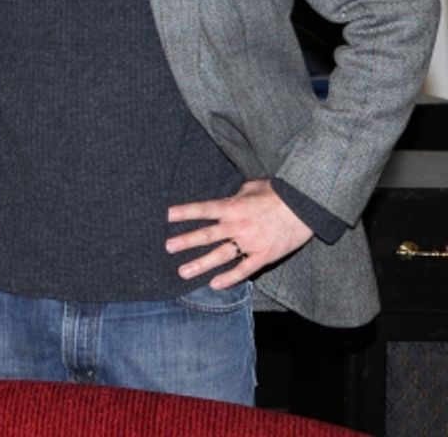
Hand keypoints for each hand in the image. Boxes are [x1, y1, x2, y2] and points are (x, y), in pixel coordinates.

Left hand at [166, 178, 313, 288]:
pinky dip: (229, 278)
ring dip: (201, 264)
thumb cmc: (280, 193)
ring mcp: (251, 243)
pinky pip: (244, 270)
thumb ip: (236, 193)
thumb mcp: (253, 186)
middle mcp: (238, 226)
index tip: (165, 215)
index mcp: (234, 207)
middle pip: (207, 235)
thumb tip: (228, 196)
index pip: (203, 209)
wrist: (306, 207)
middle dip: (185, 241)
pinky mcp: (264, 256)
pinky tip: (214, 284)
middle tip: (167, 247)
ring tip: (183, 272)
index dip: (184, 212)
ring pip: (221, 256)